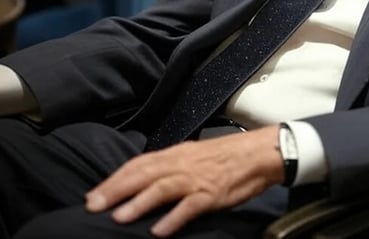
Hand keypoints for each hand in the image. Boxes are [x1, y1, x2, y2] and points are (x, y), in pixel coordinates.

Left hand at [85, 125, 283, 236]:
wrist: (259, 153)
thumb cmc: (227, 156)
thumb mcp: (195, 155)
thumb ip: (171, 165)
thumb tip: (145, 179)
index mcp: (177, 154)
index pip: (139, 164)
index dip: (115, 178)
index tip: (95, 194)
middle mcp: (183, 164)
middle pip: (144, 174)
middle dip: (117, 190)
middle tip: (94, 205)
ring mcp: (198, 178)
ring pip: (163, 188)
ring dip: (140, 202)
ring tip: (119, 217)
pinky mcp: (213, 193)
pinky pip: (191, 206)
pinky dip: (174, 218)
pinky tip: (159, 231)